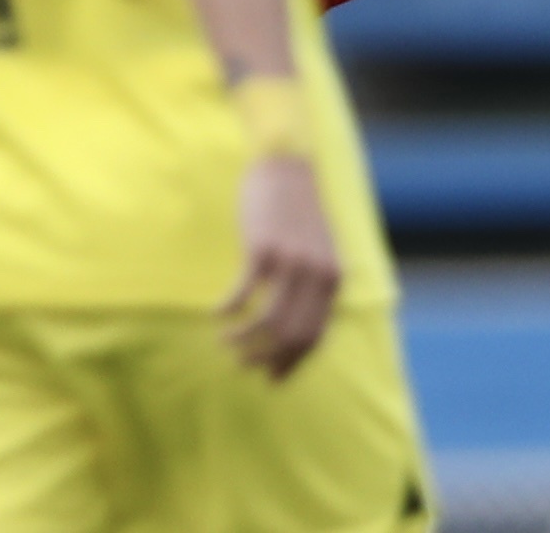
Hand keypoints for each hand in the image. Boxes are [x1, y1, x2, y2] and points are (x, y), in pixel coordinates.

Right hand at [219, 155, 339, 378]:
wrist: (287, 169)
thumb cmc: (297, 215)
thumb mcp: (318, 252)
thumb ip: (312, 286)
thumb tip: (295, 329)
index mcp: (333, 279)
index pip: (314, 336)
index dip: (291, 363)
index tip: (272, 379)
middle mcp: (318, 273)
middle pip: (291, 335)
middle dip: (266, 358)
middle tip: (243, 365)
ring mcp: (292, 262)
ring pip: (268, 321)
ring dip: (243, 341)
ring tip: (226, 343)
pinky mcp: (264, 249)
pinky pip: (244, 293)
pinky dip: (228, 310)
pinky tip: (217, 314)